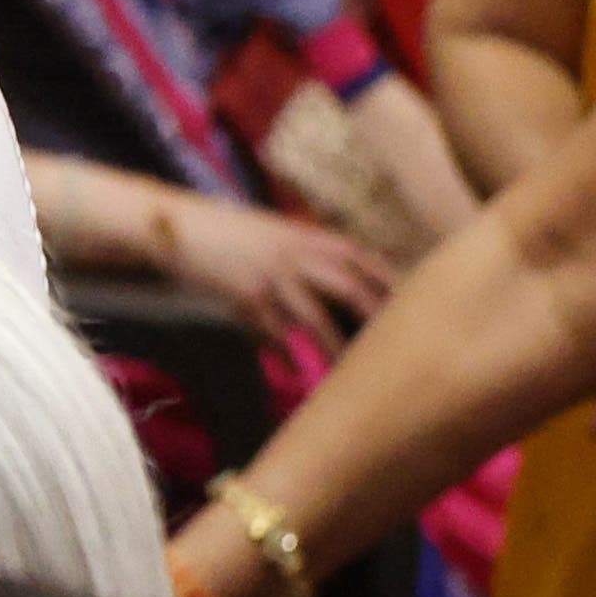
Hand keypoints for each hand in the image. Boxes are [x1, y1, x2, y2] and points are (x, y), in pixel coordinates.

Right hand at [157, 192, 397, 342]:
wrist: (180, 223)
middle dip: (377, 319)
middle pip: (353, 287)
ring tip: (346, 373)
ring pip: (317, 316)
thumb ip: (311, 255)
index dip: (392, 286)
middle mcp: (298, 253)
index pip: (366, 261)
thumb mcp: (278, 233)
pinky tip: (291, 366)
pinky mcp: (245, 293)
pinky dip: (284, 351)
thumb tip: (344, 285)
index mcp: (311, 236)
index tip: (416, 309)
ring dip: (334, 347)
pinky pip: (274, 330)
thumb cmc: (231, 232)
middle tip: (400, 349)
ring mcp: (272, 273)